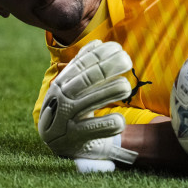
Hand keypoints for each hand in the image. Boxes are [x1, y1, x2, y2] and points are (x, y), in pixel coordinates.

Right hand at [37, 40, 137, 169]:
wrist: (61, 145)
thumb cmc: (72, 110)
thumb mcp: (73, 89)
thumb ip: (83, 68)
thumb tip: (97, 43)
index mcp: (60, 84)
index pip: (81, 65)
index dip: (100, 55)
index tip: (119, 49)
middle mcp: (59, 100)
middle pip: (84, 81)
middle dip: (106, 68)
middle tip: (127, 61)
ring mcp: (64, 120)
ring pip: (87, 103)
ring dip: (107, 92)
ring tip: (125, 87)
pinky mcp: (73, 139)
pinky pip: (91, 131)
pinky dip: (106, 125)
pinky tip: (120, 121)